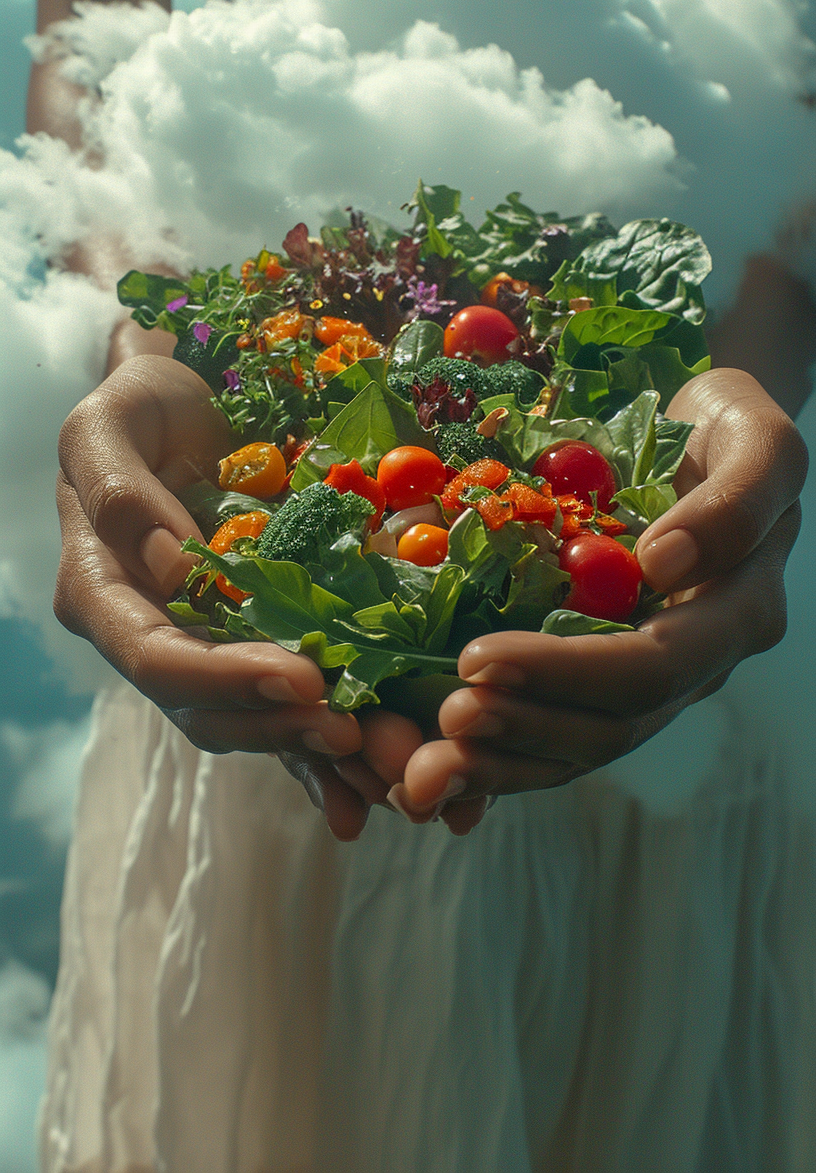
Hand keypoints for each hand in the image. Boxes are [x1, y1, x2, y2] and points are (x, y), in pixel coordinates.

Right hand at [54, 354, 421, 839]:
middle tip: (361, 736)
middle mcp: (150, 634)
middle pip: (209, 709)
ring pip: (254, 720)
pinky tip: (371, 784)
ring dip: (319, 751)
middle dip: (286, 729)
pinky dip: (324, 751)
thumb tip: (169, 569)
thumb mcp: (108, 425)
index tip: (303, 678)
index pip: (157, 657)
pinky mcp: (251, 645)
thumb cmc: (141, 405)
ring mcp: (204, 647)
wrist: (189, 402)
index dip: (227, 677)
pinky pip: (285, 707)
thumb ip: (118, 493)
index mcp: (102, 594)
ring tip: (388, 768)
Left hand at [390, 370, 807, 828]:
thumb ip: (733, 504)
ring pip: (580, 746)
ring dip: (503, 762)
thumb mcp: (758, 443)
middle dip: (523, 725)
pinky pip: (557, 731)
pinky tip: (441, 766)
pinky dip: (500, 756)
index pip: (650, 667)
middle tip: (445, 715)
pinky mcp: (606, 676)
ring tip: (429, 763)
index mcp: (736, 615)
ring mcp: (651, 679)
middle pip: (612, 724)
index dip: (563, 672)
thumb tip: (661, 563)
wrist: (703, 435)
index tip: (476, 657)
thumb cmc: (729, 429)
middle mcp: (696, 663)